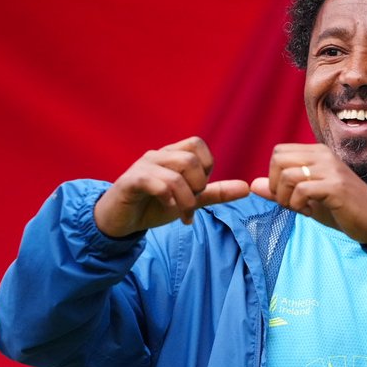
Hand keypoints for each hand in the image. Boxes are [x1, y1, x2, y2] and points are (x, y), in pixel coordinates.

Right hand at [94, 137, 249, 237]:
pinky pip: (156, 183)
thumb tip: (247, 188)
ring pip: (177, 172)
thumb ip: (215, 193)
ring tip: (182, 213)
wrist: (119, 222)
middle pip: (190, 159)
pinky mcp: (130, 182)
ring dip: (186, 197)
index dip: (207, 167)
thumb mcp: (189, 200)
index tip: (200, 188)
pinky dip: (169, 198)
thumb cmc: (153, 206)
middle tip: (191, 203)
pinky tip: (168, 208)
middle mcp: (157, 156)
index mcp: (171, 155)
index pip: (198, 145)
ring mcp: (142, 167)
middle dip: (198, 185)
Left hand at [250, 144, 366, 244]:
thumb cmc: (341, 209)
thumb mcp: (307, 198)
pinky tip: (310, 212)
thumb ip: (282, 190)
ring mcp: (331, 169)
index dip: (274, 176)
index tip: (287, 195)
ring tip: (301, 209)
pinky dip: (298, 205)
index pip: (279, 152)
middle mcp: (324, 155)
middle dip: (277, 185)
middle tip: (290, 203)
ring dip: (287, 198)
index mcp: (318, 153)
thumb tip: (253, 185)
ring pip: (288, 175)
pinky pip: (302, 190)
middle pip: (279, 159)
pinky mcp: (336, 186)